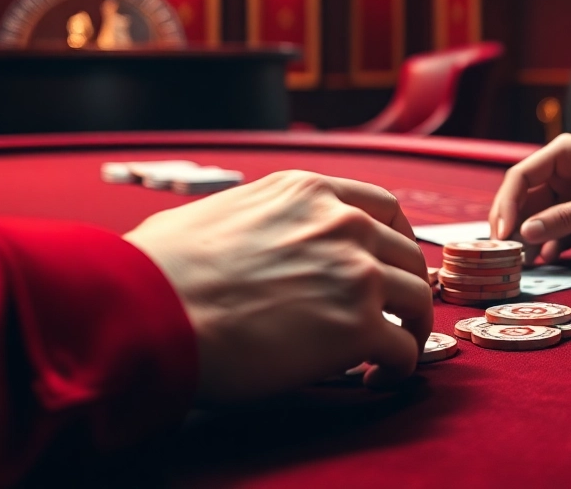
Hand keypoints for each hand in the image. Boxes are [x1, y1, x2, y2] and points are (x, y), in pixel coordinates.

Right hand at [125, 171, 432, 401]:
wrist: (152, 308)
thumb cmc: (161, 267)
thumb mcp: (216, 211)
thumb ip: (256, 218)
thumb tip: (242, 238)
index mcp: (308, 191)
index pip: (383, 208)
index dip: (395, 241)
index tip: (390, 264)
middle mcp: (342, 223)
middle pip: (408, 255)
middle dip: (407, 286)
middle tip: (397, 314)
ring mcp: (356, 273)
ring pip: (418, 300)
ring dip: (411, 327)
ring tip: (393, 352)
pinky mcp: (358, 326)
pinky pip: (403, 350)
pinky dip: (399, 367)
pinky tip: (378, 377)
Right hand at [489, 134, 570, 262]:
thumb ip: (568, 217)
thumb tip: (526, 232)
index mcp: (563, 154)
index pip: (520, 177)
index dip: (506, 206)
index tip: (501, 236)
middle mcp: (558, 173)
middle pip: (520, 199)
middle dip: (510, 225)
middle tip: (502, 254)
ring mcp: (565, 195)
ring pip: (533, 218)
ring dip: (525, 240)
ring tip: (518, 264)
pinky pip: (552, 232)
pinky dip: (545, 247)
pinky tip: (542, 262)